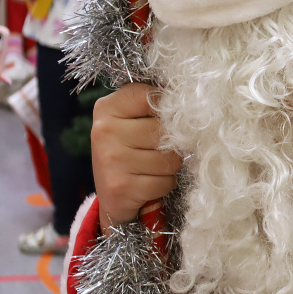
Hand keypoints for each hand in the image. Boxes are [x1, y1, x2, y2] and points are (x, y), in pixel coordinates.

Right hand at [91, 83, 182, 231]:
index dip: (166, 109)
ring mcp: (111, 159)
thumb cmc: (129, 152)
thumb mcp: (131, 122)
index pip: (151, 97)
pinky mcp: (122, 187)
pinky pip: (164, 181)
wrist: (113, 197)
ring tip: (152, 168)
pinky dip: (164, 184)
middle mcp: (105, 130)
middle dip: (170, 144)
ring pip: (169, 158)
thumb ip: (152, 107)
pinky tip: (149, 183)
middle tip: (155, 151)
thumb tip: (188, 103)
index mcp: (107, 108)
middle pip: (164, 130)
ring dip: (169, 166)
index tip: (162, 120)